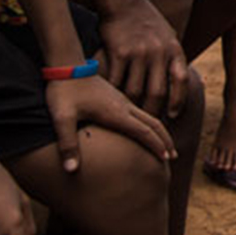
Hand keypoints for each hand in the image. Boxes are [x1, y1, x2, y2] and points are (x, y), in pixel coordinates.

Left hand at [45, 74, 176, 170]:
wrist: (65, 64)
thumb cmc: (63, 90)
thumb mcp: (62, 117)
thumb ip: (67, 143)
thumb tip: (71, 170)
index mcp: (115, 111)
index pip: (143, 130)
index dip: (156, 145)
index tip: (166, 159)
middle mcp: (123, 105)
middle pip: (152, 122)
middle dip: (164, 139)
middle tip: (173, 156)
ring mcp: (121, 100)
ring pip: (148, 115)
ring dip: (159, 131)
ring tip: (164, 145)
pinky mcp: (116, 97)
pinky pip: (140, 111)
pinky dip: (149, 123)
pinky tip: (145, 128)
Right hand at [97, 0, 190, 119]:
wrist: (124, 0)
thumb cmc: (146, 20)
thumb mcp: (167, 34)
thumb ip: (171, 56)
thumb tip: (178, 79)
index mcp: (174, 48)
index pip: (181, 81)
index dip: (178, 101)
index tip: (172, 116)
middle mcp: (159, 52)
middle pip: (157, 93)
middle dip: (152, 113)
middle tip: (146, 126)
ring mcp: (139, 52)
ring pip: (135, 91)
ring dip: (131, 108)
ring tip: (128, 120)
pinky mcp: (119, 52)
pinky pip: (116, 81)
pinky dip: (114, 95)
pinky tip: (110, 104)